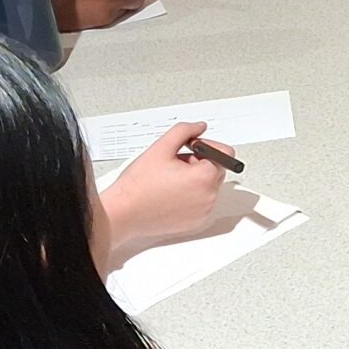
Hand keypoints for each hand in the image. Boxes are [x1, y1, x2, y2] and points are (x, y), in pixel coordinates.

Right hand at [98, 120, 228, 259]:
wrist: (124, 212)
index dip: (207, 146)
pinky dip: (191, 195)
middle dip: (199, 162)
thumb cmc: (139, 185)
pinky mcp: (196, 221)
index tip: (190, 148)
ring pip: (209, 185)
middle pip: (217, 169)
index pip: (225, 153)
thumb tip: (199, 127)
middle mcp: (209, 196)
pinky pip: (202, 202)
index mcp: (205, 177)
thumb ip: (184, 131)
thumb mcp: (161, 147)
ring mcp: (204, 211)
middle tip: (174, 163)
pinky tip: (170, 193)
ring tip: (170, 179)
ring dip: (195, 178)